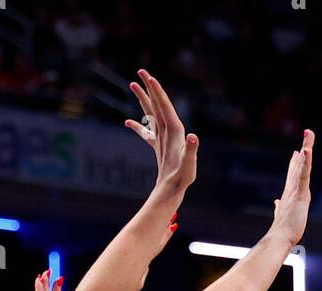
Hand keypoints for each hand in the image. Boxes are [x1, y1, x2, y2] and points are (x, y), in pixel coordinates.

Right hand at [126, 69, 197, 201]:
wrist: (176, 189)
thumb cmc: (183, 178)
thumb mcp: (189, 164)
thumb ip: (192, 150)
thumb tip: (194, 136)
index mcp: (176, 130)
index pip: (165, 106)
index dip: (157, 91)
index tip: (149, 77)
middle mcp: (170, 129)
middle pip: (158, 103)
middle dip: (149, 87)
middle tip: (140, 70)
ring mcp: (163, 137)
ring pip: (151, 113)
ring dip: (143, 99)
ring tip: (132, 84)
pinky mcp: (158, 146)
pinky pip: (146, 132)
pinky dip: (137, 126)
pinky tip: (127, 123)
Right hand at [270, 129, 313, 249]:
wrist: (279, 239)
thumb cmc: (282, 232)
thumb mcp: (282, 217)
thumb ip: (280, 208)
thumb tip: (276, 202)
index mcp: (290, 195)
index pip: (293, 175)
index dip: (295, 163)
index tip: (297, 152)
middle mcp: (292, 190)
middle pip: (298, 165)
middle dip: (304, 149)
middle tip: (308, 133)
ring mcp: (295, 190)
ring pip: (302, 166)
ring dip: (306, 148)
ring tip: (309, 134)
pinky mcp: (300, 193)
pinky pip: (304, 174)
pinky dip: (305, 162)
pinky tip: (307, 150)